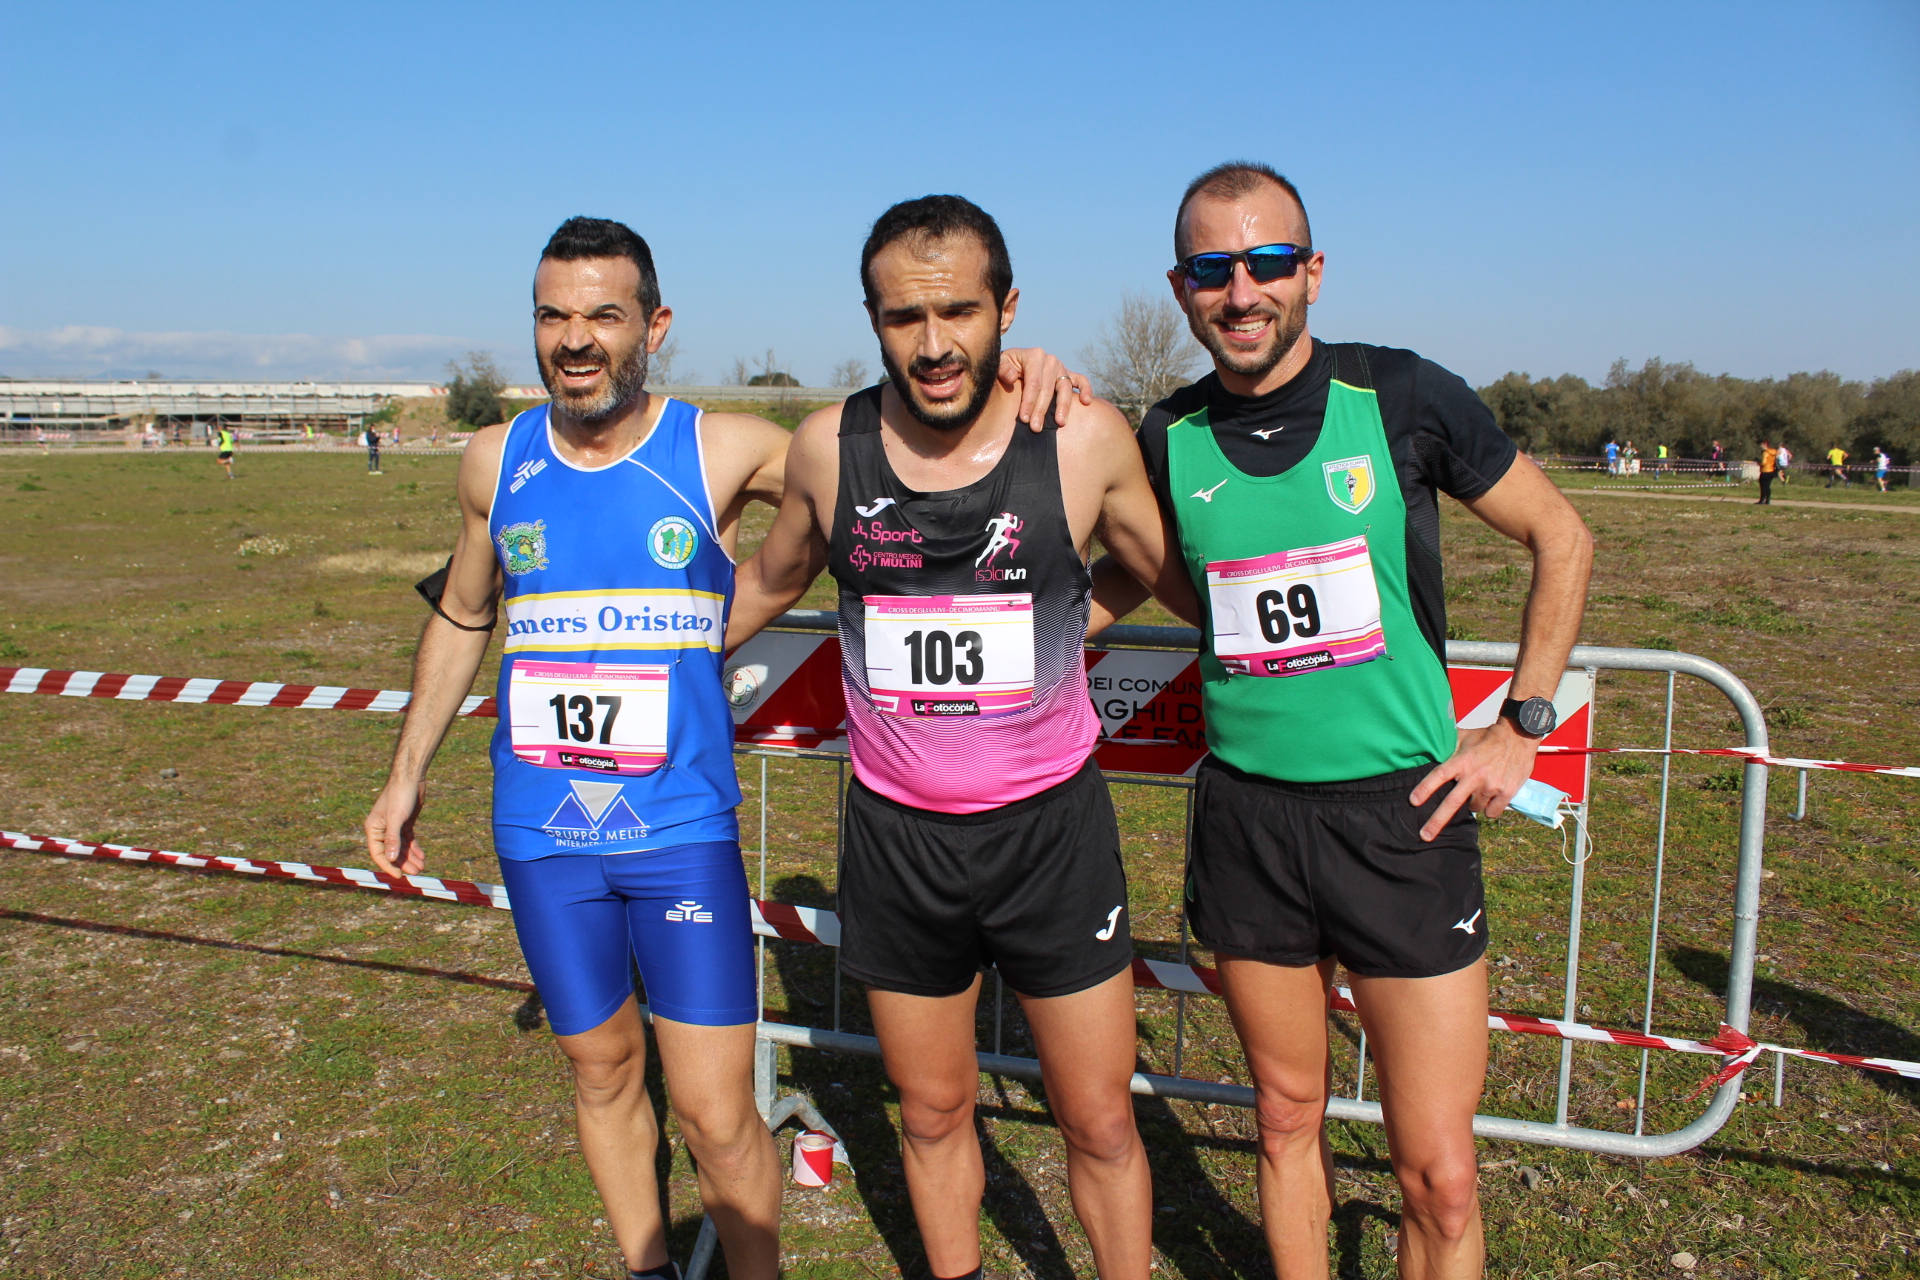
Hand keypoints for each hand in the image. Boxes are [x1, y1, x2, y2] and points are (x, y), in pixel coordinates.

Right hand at [364, 778, 425, 877]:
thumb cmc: (400, 795)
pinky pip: (408, 840)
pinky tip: (422, 856)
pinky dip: (415, 848)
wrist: (411, 778)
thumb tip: (391, 859)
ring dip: (411, 857)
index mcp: (373, 829)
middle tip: (417, 872)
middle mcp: (382, 830)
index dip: (389, 866)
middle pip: (392, 852)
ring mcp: (394, 827)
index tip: (399, 876)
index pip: (379, 853)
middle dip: (404, 863)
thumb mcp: (396, 818)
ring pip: (401, 847)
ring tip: (422, 867)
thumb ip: (393, 838)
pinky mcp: (405, 823)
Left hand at [997, 347, 1092, 427]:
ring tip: (1060, 423)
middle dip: (1041, 410)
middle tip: (1035, 428)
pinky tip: (1086, 402)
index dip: (1029, 402)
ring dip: (1063, 406)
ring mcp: (1061, 367)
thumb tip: (1012, 377)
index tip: (1024, 419)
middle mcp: (1050, 360)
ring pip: (1064, 388)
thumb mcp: (1000, 363)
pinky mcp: (1068, 374)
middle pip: (1048, 389)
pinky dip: (1086, 390)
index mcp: (1034, 355)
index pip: (1034, 383)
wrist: (1015, 361)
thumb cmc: (1006, 365)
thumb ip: (1003, 369)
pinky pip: (1081, 380)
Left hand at [1408, 720, 1540, 840]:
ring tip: (1478, 788)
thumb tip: (1428, 747)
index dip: (1425, 789)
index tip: (1413, 802)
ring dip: (1472, 803)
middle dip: (1436, 822)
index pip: (1439, 775)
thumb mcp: (1464, 737)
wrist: (1518, 737)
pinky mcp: (1507, 793)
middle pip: (1452, 803)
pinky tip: (1491, 796)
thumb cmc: (1487, 737)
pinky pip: (1491, 812)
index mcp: (1462, 761)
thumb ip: (1447, 746)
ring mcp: (1491, 785)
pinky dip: (1489, 808)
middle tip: (1425, 835)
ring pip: (1474, 808)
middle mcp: (1475, 775)